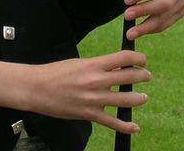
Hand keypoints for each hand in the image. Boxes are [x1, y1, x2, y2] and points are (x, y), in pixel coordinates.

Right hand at [24, 51, 150, 134]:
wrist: (36, 88)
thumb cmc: (56, 73)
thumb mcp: (79, 63)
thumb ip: (97, 65)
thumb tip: (116, 66)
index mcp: (93, 64)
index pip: (124, 57)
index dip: (138, 58)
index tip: (142, 60)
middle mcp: (96, 80)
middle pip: (129, 77)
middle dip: (143, 76)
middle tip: (147, 77)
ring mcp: (93, 99)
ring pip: (125, 100)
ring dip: (139, 98)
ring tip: (144, 97)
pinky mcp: (88, 114)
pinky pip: (112, 122)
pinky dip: (126, 126)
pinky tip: (134, 126)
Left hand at [118, 0, 183, 41]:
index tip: (126, 0)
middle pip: (165, 3)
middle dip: (144, 11)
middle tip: (127, 16)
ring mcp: (183, 0)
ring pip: (165, 16)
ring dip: (146, 26)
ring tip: (131, 33)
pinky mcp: (181, 11)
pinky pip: (166, 23)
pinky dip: (152, 29)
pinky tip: (140, 31)